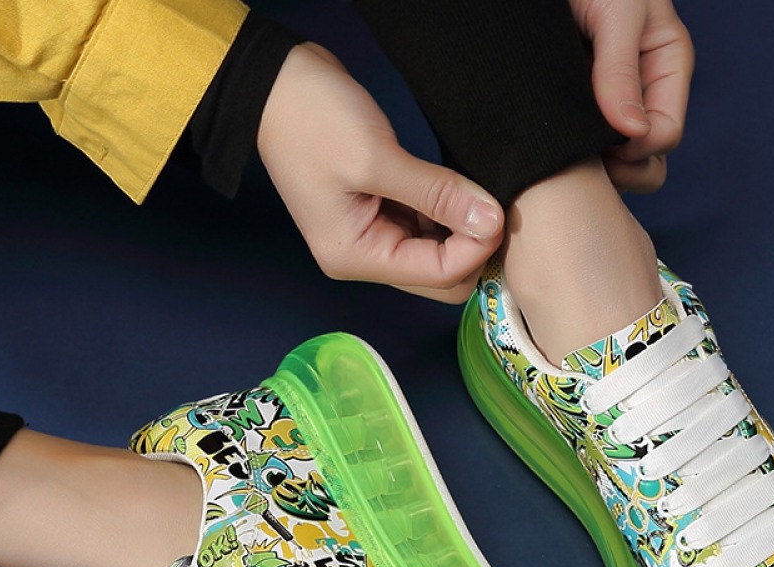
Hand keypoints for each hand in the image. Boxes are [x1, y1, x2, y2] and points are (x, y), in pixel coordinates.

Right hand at [257, 44, 503, 301]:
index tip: (498, 212)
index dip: (476, 249)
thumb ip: (438, 194)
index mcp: (357, 256)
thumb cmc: (312, 121)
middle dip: (472, 247)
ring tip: (476, 191)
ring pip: (437, 252)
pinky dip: (447, 212)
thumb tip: (491, 222)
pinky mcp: (380, 212)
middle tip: (492, 205)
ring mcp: (372, 236)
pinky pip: (426, 227)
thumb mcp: (377, 158)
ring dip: (462, 228)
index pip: (438, 275)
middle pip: (441, 275)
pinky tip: (457, 188)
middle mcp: (365, 257)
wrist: (275, 83)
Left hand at [569, 0, 693, 192]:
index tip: (600, 145)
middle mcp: (641, 94)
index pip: (665, 135)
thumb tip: (633, 134)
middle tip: (577, 161)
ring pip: (616, 166)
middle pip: (646, 162)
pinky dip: (567, 159)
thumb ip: (620, 68)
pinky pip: (581, 155)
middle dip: (620, 171)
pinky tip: (546, 150)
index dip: (635, 150)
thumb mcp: (617, 10)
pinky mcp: (575, 116)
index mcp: (664, 68)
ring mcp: (608, 109)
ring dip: (593, 172)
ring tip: (560, 156)